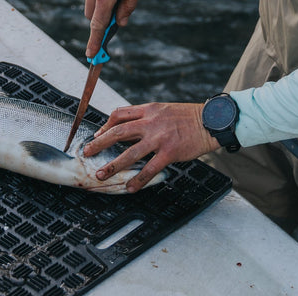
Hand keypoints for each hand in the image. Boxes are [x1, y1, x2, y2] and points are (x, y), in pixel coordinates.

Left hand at [82, 102, 219, 192]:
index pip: (120, 114)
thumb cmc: (188, 117)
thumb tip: (128, 131)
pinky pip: (149, 168)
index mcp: (149, 110)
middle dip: (99, 143)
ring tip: (101, 175)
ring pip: (130, 152)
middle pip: (118, 131)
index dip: (105, 125)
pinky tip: (130, 187)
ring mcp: (160, 137)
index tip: (97, 135)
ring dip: (113, 165)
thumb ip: (147, 118)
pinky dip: (138, 179)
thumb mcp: (164, 110)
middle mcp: (151, 122)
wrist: (211, 121)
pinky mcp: (170, 152)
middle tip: (87, 153)